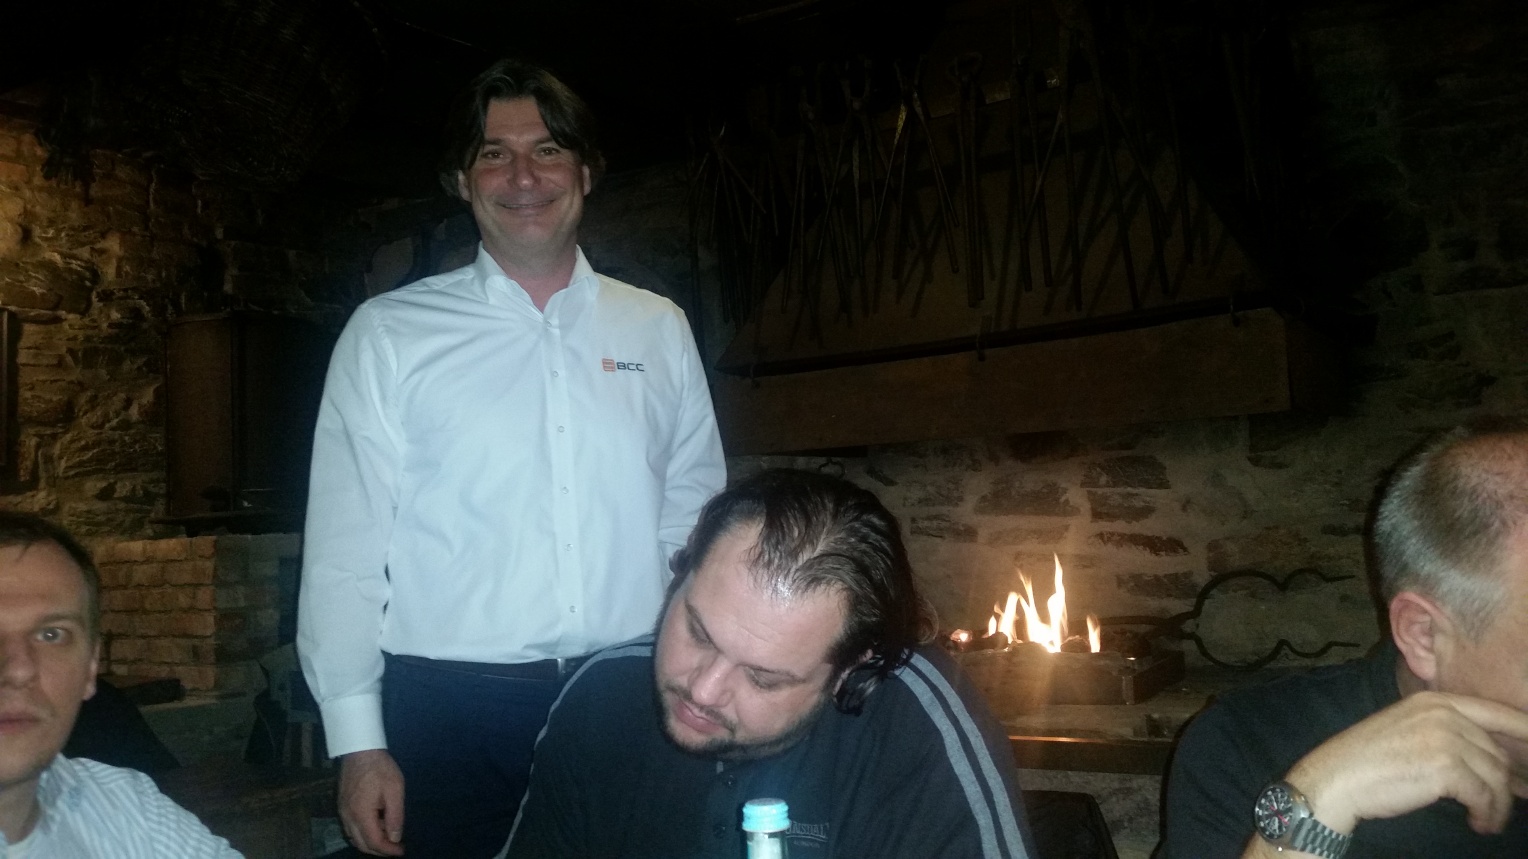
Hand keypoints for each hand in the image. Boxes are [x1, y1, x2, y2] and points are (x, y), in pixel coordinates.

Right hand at [339, 748, 405, 855]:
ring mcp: (342, 811)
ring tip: (387, 836)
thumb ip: (395, 816)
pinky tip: (375, 825)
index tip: (401, 850)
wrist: (359, 749)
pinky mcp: (341, 805)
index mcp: (361, 814)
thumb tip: (395, 838)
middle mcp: (348, 816)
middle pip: (361, 844)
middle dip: (379, 850)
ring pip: (354, 837)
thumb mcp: (395, 790)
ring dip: (370, 842)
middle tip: (395, 848)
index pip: (374, 842)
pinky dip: (362, 833)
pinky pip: (350, 827)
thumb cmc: (380, 768)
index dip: (388, 850)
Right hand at [1288, 692, 1527, 835]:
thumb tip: (1493, 759)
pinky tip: (1478, 823)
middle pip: (1497, 751)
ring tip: (1488, 820)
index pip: (1498, 713)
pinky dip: (1487, 814)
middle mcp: (1444, 713)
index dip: (1526, 731)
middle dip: (1508, 782)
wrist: (1337, 778)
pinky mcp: (1446, 767)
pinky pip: (1485, 795)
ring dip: (1498, 804)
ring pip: (1496, 776)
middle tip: (1506, 804)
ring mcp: (1445, 737)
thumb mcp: (1407, 730)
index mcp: (1434, 700)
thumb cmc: (1367, 760)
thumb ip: (1446, 733)